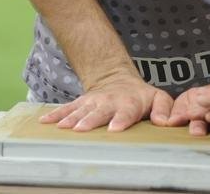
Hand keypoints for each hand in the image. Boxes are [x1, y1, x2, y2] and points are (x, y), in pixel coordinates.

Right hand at [40, 70, 173, 131]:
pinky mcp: (80, 103)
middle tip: (82, 130)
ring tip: (62, 127)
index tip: (115, 128)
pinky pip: (66, 108)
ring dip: (71, 119)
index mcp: (129, 103)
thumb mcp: (157, 97)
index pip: (126, 112)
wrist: (118, 79)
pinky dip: (55, 115)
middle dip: (91, 121)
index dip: (121, 120)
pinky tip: (44, 122)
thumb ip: (164, 108)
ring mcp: (92, 102)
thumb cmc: (140, 96)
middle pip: (99, 112)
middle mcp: (109, 102)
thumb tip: (164, 122)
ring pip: (81, 110)